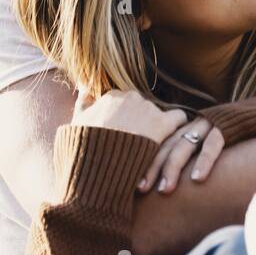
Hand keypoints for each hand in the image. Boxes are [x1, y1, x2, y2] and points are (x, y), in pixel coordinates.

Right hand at [72, 89, 188, 143]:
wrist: (96, 167)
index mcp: (111, 96)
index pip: (125, 102)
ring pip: (158, 113)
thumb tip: (86, 87)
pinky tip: (176, 136)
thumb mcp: (76, 122)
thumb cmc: (84, 148)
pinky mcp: (162, 124)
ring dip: (156, 126)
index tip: (125, 131)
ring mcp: (147, 109)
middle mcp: (131, 97)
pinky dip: (178, 125)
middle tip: (139, 140)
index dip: (127, 117)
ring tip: (152, 144)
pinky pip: (179, 117)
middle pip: (142, 106)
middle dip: (141, 121)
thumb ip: (83, 102)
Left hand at [135, 115, 224, 195]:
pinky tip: (197, 179)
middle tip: (141, 189)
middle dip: (152, 168)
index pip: (160, 146)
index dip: (146, 164)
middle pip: (166, 146)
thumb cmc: (234, 137)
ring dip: (173, 168)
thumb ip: (194, 157)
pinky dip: (204, 161)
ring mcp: (210, 124)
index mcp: (186, 128)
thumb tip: (176, 186)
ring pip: (185, 145)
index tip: (135, 185)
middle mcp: (193, 124)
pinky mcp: (228, 126)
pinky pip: (214, 144)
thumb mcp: (208, 145)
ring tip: (165, 190)